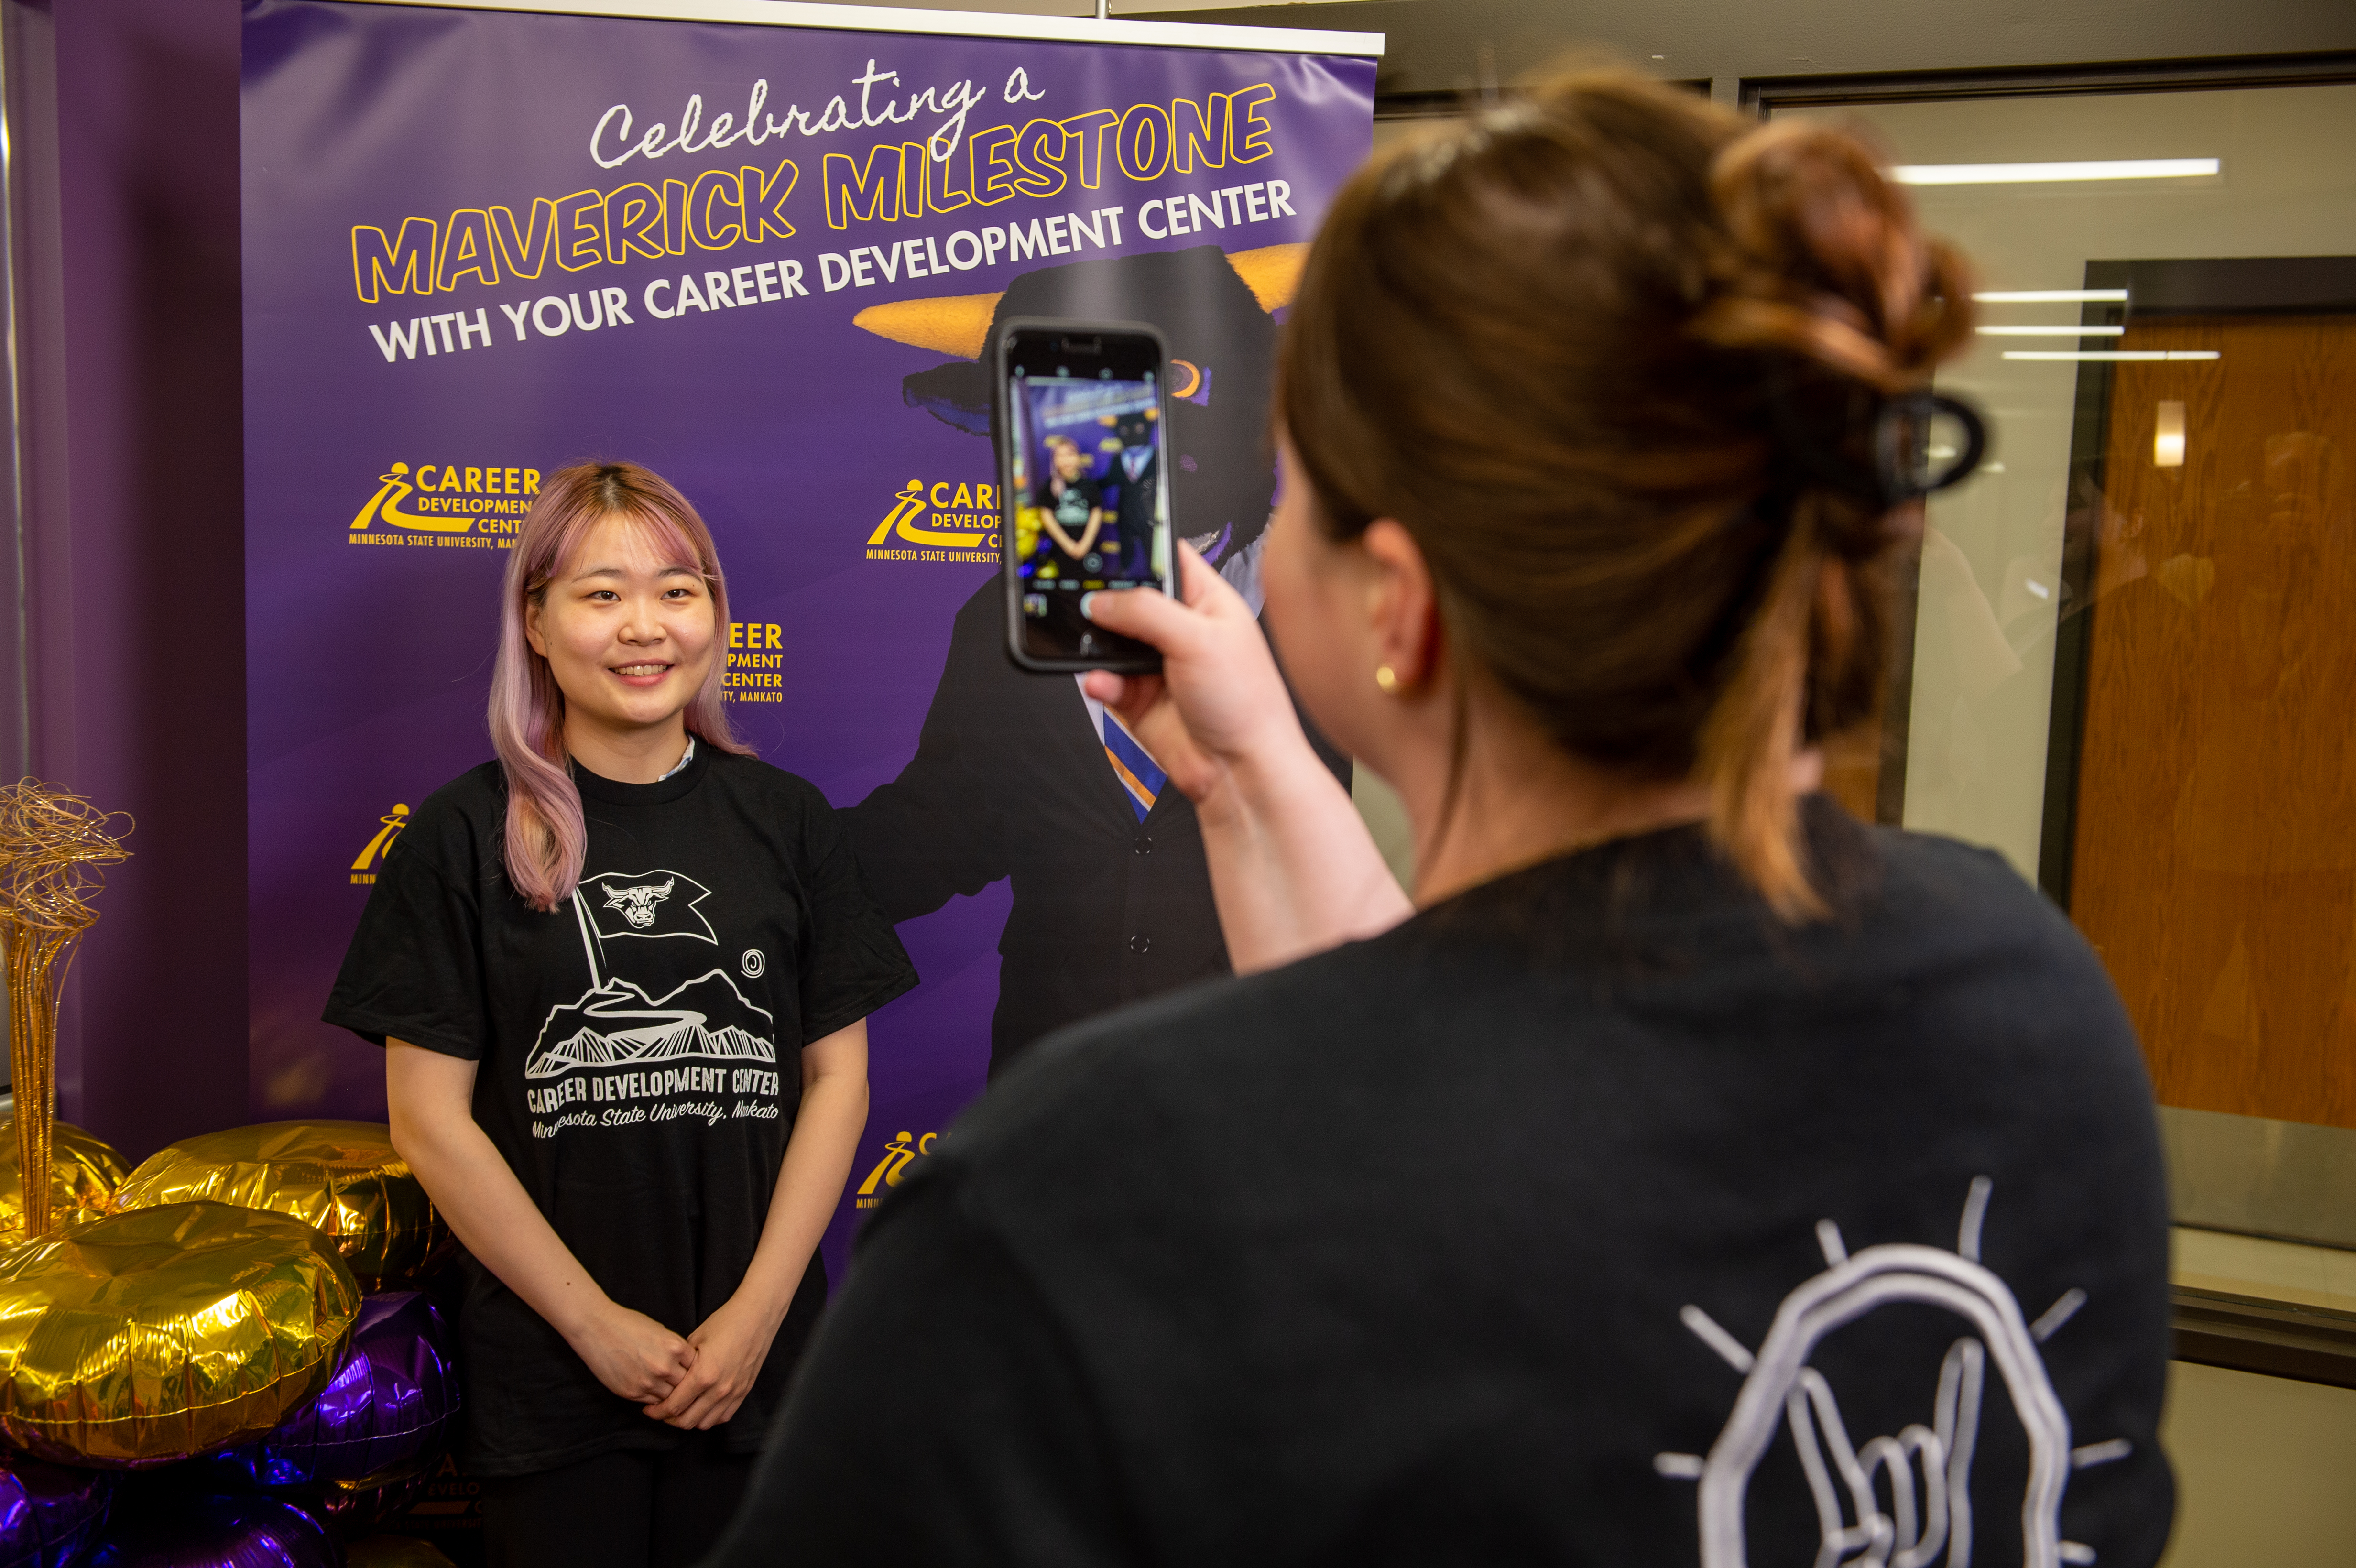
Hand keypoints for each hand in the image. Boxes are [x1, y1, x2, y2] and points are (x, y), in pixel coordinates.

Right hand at [567, 1299, 695, 1404]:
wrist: (596, 1328)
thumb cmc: (629, 1324)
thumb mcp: (661, 1331)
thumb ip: (675, 1350)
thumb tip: (687, 1365)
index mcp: (675, 1347)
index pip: (698, 1367)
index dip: (698, 1370)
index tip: (696, 1371)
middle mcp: (664, 1367)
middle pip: (687, 1386)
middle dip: (688, 1386)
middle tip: (687, 1387)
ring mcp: (648, 1382)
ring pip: (671, 1398)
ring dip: (672, 1396)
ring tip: (672, 1393)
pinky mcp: (632, 1392)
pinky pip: (653, 1402)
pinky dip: (656, 1399)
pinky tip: (654, 1392)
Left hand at [643, 1293, 782, 1429]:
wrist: (757, 1316)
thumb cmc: (725, 1322)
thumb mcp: (695, 1338)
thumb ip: (681, 1363)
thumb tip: (667, 1378)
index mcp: (703, 1375)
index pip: (674, 1406)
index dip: (657, 1411)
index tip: (648, 1409)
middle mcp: (719, 1389)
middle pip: (687, 1421)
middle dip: (669, 1419)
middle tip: (660, 1412)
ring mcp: (733, 1393)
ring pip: (705, 1423)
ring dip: (689, 1420)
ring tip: (680, 1411)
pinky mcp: (743, 1391)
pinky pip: (723, 1417)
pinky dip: (709, 1417)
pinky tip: (701, 1408)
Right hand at [1079, 543, 1303, 810]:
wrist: (1241, 771)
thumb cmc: (1247, 704)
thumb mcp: (1199, 640)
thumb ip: (1146, 611)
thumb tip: (1102, 600)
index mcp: (1206, 601)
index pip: (1166, 557)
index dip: (1136, 548)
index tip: (1102, 542)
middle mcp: (1180, 629)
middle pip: (1128, 598)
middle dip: (1104, 601)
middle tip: (1084, 599)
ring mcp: (1157, 665)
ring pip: (1109, 641)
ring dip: (1096, 645)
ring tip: (1091, 648)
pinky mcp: (1139, 699)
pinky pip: (1106, 681)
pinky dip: (1100, 682)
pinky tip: (1103, 684)